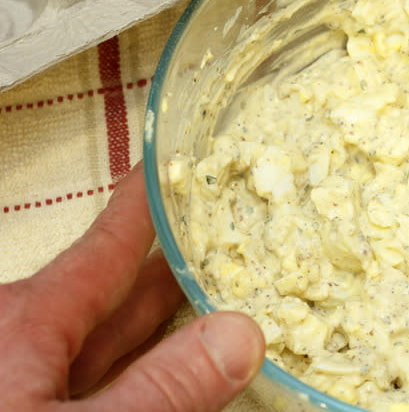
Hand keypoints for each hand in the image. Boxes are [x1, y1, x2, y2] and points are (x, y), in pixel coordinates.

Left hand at [0, 163, 264, 411]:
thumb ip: (163, 385)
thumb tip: (243, 336)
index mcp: (22, 322)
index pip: (107, 244)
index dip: (147, 204)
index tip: (174, 164)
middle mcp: (18, 340)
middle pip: (114, 290)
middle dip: (172, 264)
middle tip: (224, 237)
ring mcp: (21, 380)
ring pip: (106, 341)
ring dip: (162, 323)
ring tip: (217, 300)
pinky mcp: (27, 407)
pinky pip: (97, 378)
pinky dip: (142, 367)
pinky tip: (177, 373)